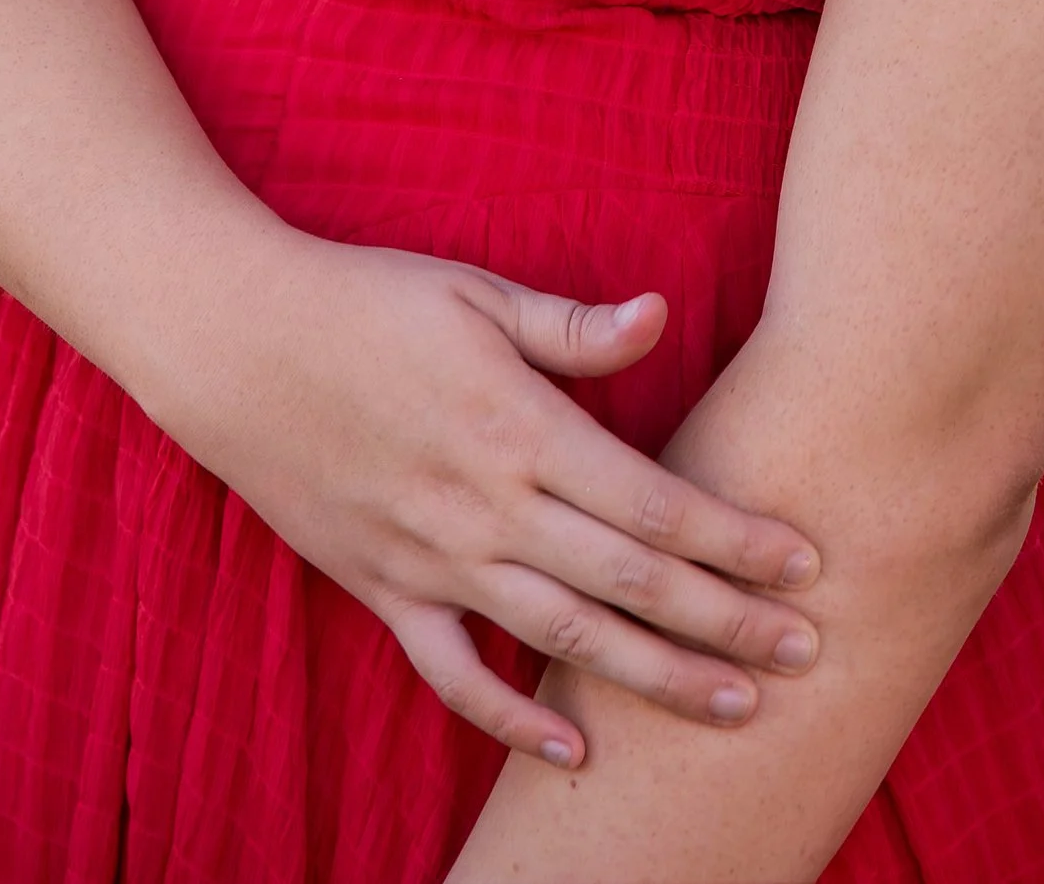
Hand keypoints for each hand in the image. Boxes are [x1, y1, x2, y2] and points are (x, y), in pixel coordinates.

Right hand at [156, 228, 822, 764]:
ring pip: (562, 638)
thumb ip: (571, 327)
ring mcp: (433, 558)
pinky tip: (574, 749)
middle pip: (629, 580)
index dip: (734, 538)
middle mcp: (486, 506)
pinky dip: (510, 719)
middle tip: (808, 653)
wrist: (235, 341)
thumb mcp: (475, 293)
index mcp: (519, 426)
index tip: (805, 563)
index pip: (652, 501)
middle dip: (726, 622)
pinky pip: (454, 674)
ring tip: (734, 708)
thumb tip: (659, 314)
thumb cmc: (366, 300)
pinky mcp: (384, 589)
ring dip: (654, 678)